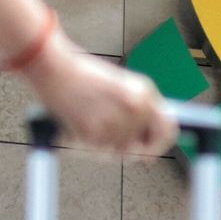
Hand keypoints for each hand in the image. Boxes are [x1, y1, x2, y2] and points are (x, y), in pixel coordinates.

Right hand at [25, 33, 177, 154]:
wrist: (52, 66)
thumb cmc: (85, 75)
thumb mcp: (124, 87)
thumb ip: (143, 113)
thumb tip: (153, 150)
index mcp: (145, 95)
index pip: (168, 131)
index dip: (162, 142)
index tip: (152, 145)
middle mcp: (135, 110)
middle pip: (144, 150)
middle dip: (129, 145)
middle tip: (112, 130)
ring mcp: (115, 122)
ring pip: (120, 152)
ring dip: (108, 144)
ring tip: (94, 119)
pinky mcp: (94, 133)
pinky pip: (100, 151)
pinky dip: (91, 142)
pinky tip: (83, 121)